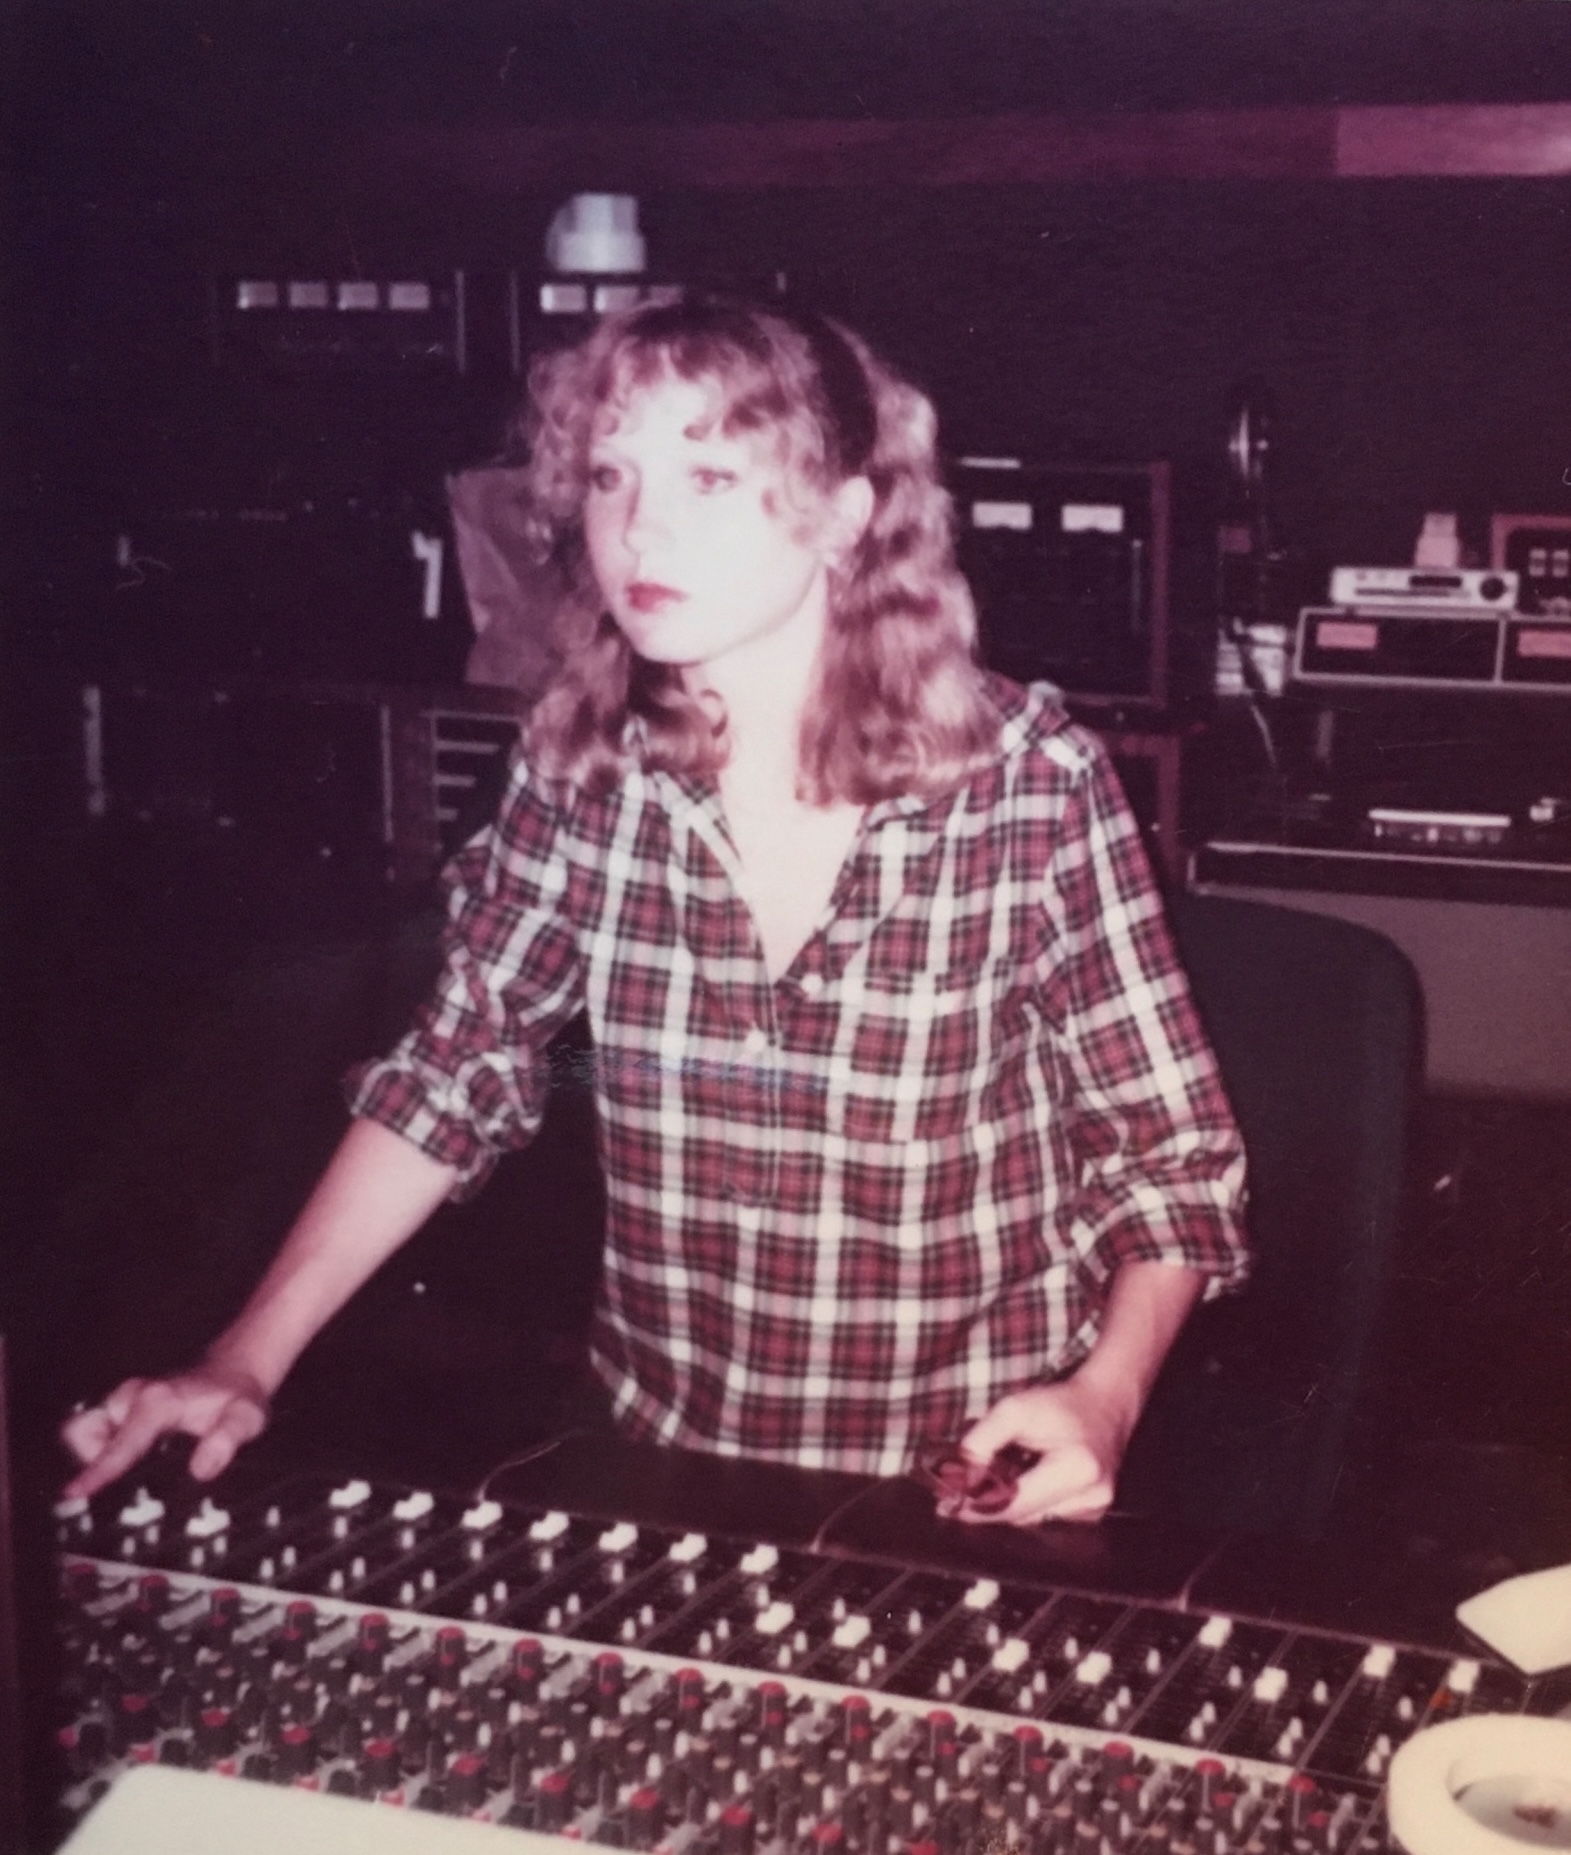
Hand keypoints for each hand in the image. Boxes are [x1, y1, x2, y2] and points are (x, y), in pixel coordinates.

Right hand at [61, 1364, 270, 1498]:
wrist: (234, 1373)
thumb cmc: (237, 1397)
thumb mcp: (245, 1419)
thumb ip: (226, 1441)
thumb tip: (201, 1469)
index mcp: (157, 1402)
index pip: (120, 1443)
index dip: (98, 1471)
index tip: (76, 1493)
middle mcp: (132, 1397)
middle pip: (84, 1434)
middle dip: (94, 1467)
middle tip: (123, 1494)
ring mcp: (123, 1402)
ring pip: (82, 1432)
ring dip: (96, 1459)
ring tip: (128, 1481)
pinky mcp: (120, 1409)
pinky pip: (91, 1431)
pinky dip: (100, 1452)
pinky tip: (128, 1467)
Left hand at [954, 1375, 1134, 1526]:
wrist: (1104, 1406)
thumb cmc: (1059, 1405)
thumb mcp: (1014, 1410)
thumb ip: (982, 1442)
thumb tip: (958, 1478)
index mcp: (1077, 1471)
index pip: (1016, 1503)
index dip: (980, 1506)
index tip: (949, 1505)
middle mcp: (1091, 1499)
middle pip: (1022, 1517)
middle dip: (990, 1506)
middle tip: (960, 1493)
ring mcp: (1094, 1511)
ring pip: (1032, 1521)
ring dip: (1009, 1505)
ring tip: (996, 1480)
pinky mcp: (1091, 1515)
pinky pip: (1046, 1518)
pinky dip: (1028, 1504)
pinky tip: (1022, 1483)